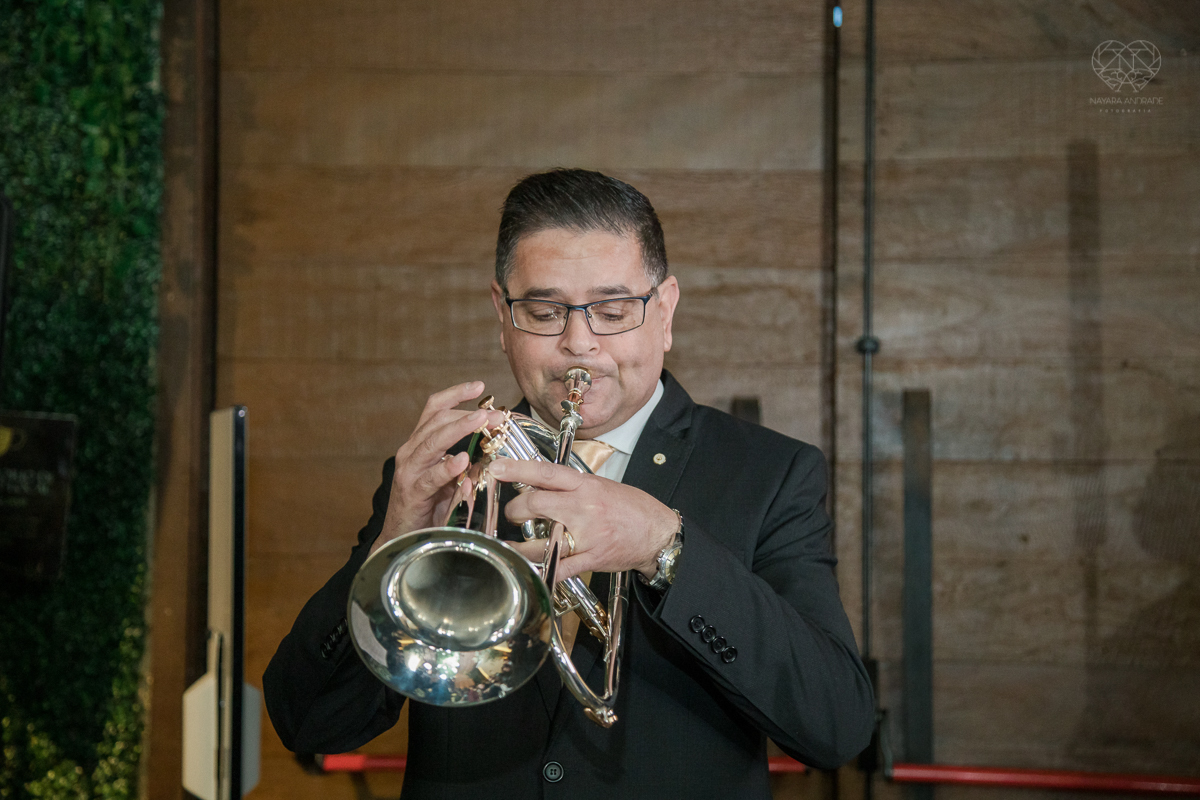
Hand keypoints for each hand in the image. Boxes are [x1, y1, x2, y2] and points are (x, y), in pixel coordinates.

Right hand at [372, 381, 505, 554]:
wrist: (402, 538)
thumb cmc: (428, 506)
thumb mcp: (449, 478)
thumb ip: (467, 463)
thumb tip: (492, 450)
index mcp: (420, 444)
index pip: (435, 410)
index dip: (455, 394)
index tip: (480, 386)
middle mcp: (411, 452)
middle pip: (436, 421)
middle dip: (467, 413)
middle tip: (495, 412)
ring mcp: (409, 471)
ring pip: (432, 442)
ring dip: (458, 429)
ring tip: (480, 421)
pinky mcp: (411, 493)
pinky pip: (430, 478)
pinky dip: (446, 469)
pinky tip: (462, 462)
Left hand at [488, 457, 678, 580]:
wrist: (658, 533)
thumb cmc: (631, 508)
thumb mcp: (602, 486)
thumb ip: (572, 486)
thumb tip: (540, 483)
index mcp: (586, 486)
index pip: (545, 473)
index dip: (517, 469)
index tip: (496, 469)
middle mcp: (583, 508)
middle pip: (535, 504)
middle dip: (514, 510)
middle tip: (510, 513)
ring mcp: (587, 534)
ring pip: (541, 539)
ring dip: (521, 545)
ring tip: (513, 544)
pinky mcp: (591, 558)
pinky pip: (560, 566)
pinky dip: (543, 569)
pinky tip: (531, 567)